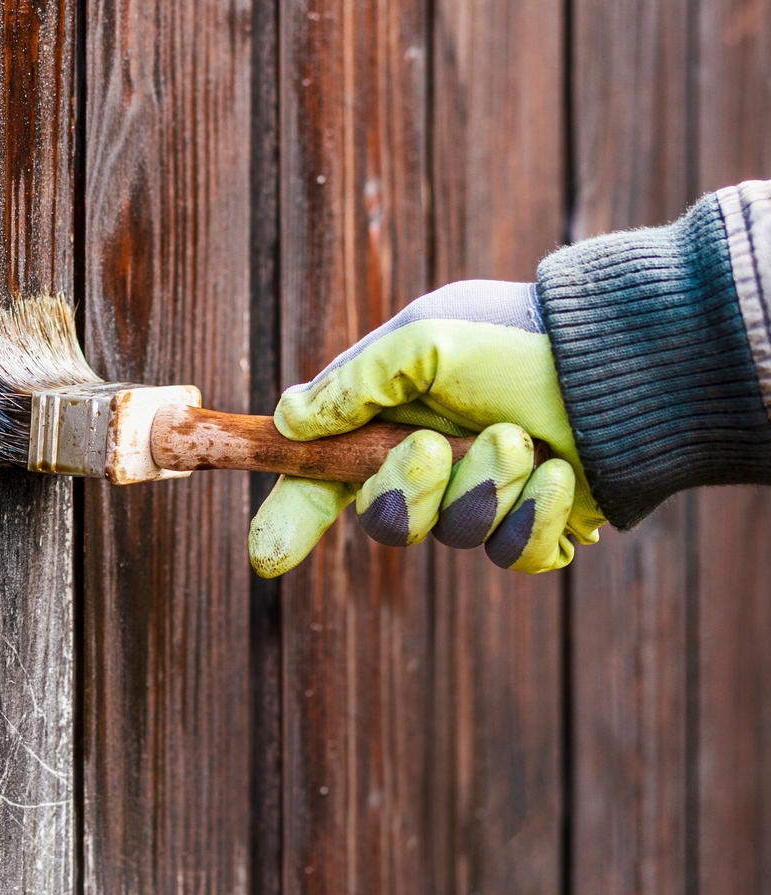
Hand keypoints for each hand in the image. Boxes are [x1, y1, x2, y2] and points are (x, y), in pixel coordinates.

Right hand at [248, 280, 605, 577]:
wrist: (628, 359)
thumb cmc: (520, 339)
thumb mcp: (423, 343)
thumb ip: (353, 386)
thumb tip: (289, 421)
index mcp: (390, 417)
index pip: (323, 478)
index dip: (291, 517)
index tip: (266, 555)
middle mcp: (432, 462)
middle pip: (384, 520)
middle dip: (406, 487)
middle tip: (433, 446)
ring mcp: (487, 499)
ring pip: (454, 537)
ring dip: (486, 485)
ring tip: (523, 438)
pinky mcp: (541, 527)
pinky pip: (514, 554)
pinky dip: (536, 515)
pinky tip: (562, 475)